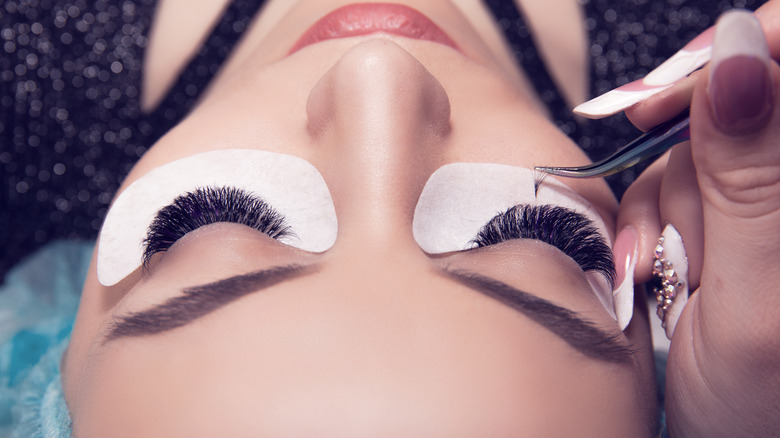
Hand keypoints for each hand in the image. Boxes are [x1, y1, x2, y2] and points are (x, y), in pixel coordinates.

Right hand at [616, 7, 779, 436]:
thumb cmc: (762, 406)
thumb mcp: (758, 296)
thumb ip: (754, 177)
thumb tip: (739, 51)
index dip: (740, 60)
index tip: (666, 100)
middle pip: (733, 107)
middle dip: (684, 168)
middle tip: (668, 237)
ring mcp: (763, 201)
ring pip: (693, 150)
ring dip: (661, 212)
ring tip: (659, 276)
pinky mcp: (725, 218)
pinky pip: (669, 184)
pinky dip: (646, 223)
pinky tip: (650, 270)